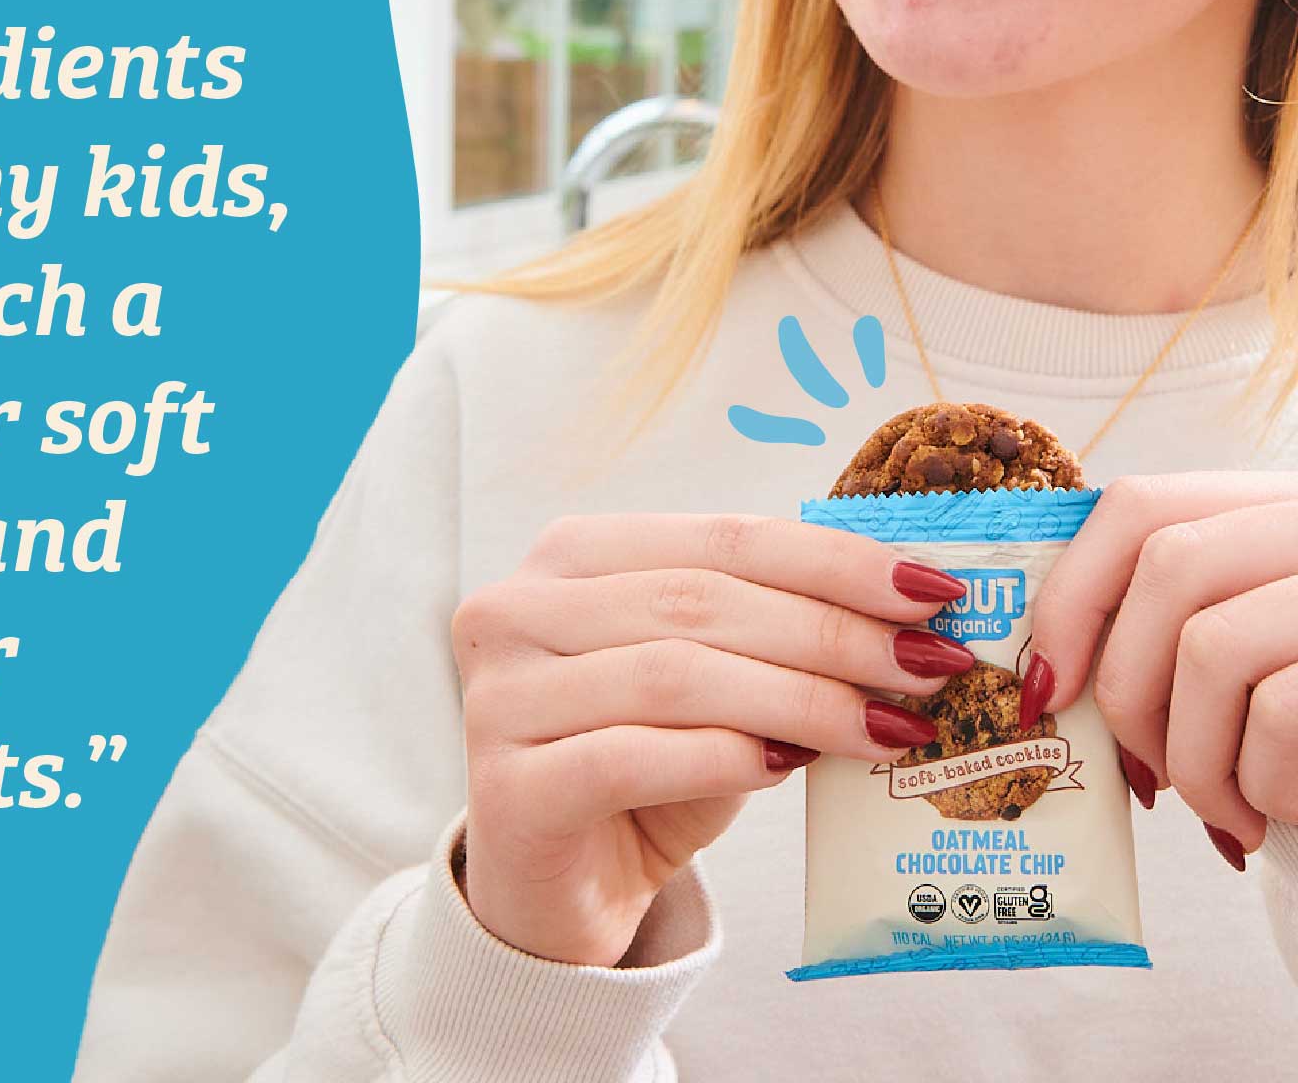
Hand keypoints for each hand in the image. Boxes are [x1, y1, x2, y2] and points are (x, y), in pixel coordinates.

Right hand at [450, 510, 974, 966]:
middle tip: (931, 664)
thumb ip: (769, 641)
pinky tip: (791, 768)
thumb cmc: (641, 770)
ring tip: (891, 727)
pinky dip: (725, 757)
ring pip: (674, 674)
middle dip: (831, 631)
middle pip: (700, 601)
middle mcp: (516, 608)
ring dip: (801, 698)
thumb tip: (906, 619)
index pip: (719, 537)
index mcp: (570, 556)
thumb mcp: (709, 688)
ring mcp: (500, 695)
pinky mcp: (507, 787)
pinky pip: (632, 757)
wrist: (554, 893)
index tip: (931, 588)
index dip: (831, 560)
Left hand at [1020, 472, 1297, 864]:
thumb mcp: (1260, 638)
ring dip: (1198, 757)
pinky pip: (1282, 713)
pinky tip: (1283, 811)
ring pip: (1213, 648)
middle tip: (1148, 776)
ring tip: (1227, 811)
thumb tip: (1047, 679)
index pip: (1139, 506)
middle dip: (1129, 690)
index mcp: (1275, 508)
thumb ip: (1176, 627)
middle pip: (1169, 571)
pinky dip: (1266, 782)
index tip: (1046, 685)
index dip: (1073, 593)